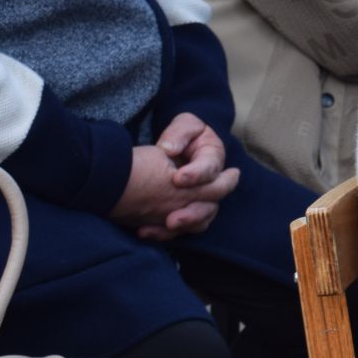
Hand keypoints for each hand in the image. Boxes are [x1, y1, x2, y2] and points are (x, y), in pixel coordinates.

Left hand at [110, 114, 239, 240]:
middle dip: (194, 209)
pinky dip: (165, 233)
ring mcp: (199, 200)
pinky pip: (183, 228)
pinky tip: (145, 232)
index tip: (177, 178)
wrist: (180, 147)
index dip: (196, 174)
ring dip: (186, 223)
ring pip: (202, 218)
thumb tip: (169, 151)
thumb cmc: (183, 134)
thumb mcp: (185, 125)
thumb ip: (179, 134)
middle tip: (174, 214)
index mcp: (212, 158)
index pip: (210, 168)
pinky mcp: (184, 211)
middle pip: (211, 200)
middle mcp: (211, 183)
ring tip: (168, 224)